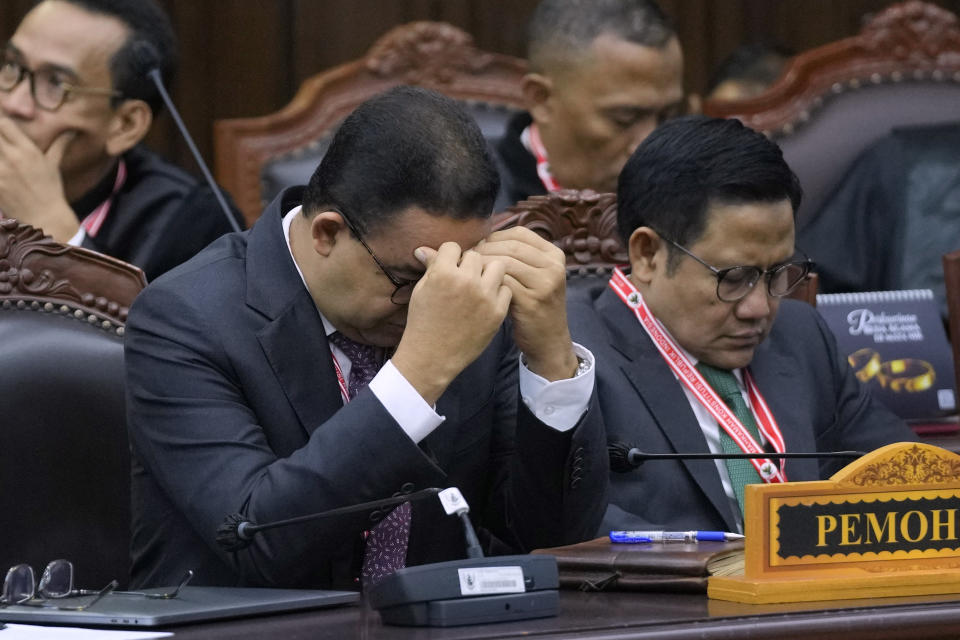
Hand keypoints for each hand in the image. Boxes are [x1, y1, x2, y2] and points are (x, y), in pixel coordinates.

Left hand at [0, 119, 77, 240]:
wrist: (45, 217)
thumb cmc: (50, 190)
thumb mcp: (54, 165)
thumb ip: (59, 145)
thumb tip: (72, 131)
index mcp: (28, 151)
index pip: (4, 124)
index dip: (1, 124)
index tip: (3, 130)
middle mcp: (13, 158)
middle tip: (3, 148)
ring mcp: (1, 172)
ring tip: (3, 161)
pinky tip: (1, 175)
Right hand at [391, 241, 511, 404]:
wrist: (433, 356)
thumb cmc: (423, 322)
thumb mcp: (421, 290)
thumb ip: (430, 267)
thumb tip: (423, 248)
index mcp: (443, 273)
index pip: (454, 247)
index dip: (450, 256)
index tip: (449, 267)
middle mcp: (466, 281)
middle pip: (476, 255)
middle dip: (469, 263)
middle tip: (464, 277)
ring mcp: (485, 297)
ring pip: (497, 266)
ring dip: (488, 272)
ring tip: (479, 285)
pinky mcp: (497, 312)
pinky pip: (506, 288)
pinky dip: (498, 292)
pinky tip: (486, 300)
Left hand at [475, 226, 577, 380]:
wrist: (548, 340)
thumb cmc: (532, 305)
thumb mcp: (533, 276)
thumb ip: (516, 256)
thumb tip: (484, 239)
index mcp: (554, 255)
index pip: (519, 234)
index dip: (494, 237)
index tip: (478, 246)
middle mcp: (554, 266)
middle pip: (511, 246)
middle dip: (485, 249)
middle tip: (467, 258)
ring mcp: (545, 284)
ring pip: (506, 262)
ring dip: (483, 264)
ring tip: (469, 270)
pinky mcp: (532, 301)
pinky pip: (502, 282)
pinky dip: (485, 281)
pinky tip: (475, 285)